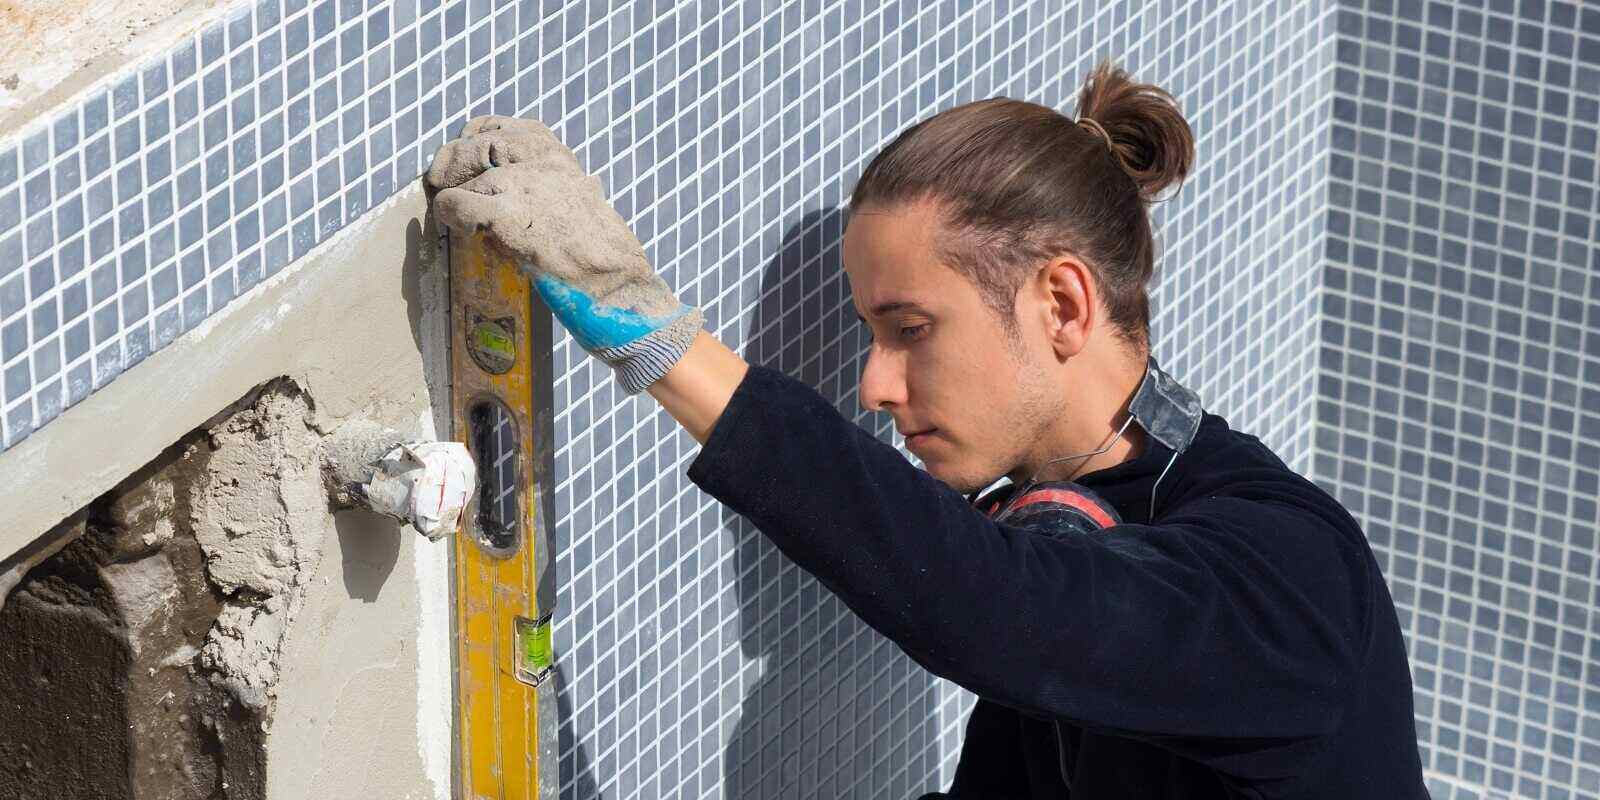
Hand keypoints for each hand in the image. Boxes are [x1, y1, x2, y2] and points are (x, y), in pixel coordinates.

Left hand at [427, 115, 702, 393]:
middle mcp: (540, 158)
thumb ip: (541, 184)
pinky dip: (451, 214)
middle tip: (442, 186)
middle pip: (473, 142)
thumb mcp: (574, 200)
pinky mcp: (509, 213)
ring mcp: (523, 183)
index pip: (497, 127)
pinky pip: (458, 202)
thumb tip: (497, 184)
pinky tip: (461, 229)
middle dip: (451, 163)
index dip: (470, 141)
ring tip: (457, 217)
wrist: (617, 280)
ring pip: (463, 173)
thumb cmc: (596, 251)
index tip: (462, 164)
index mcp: (555, 153)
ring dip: (453, 194)